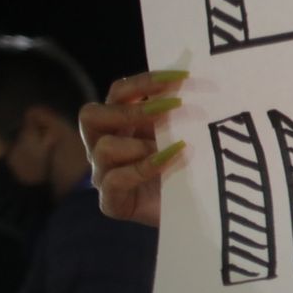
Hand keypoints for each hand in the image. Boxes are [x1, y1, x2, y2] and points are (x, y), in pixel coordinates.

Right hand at [78, 70, 187, 227]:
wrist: (200, 215)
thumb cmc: (194, 171)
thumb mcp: (188, 135)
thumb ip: (183, 114)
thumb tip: (201, 82)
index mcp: (122, 124)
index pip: (119, 93)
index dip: (145, 82)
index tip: (182, 78)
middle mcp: (106, 145)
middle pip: (91, 115)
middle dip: (132, 109)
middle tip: (172, 108)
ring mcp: (104, 175)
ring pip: (102, 148)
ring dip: (140, 143)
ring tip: (175, 145)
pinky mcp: (112, 202)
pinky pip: (113, 180)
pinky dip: (143, 168)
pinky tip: (172, 160)